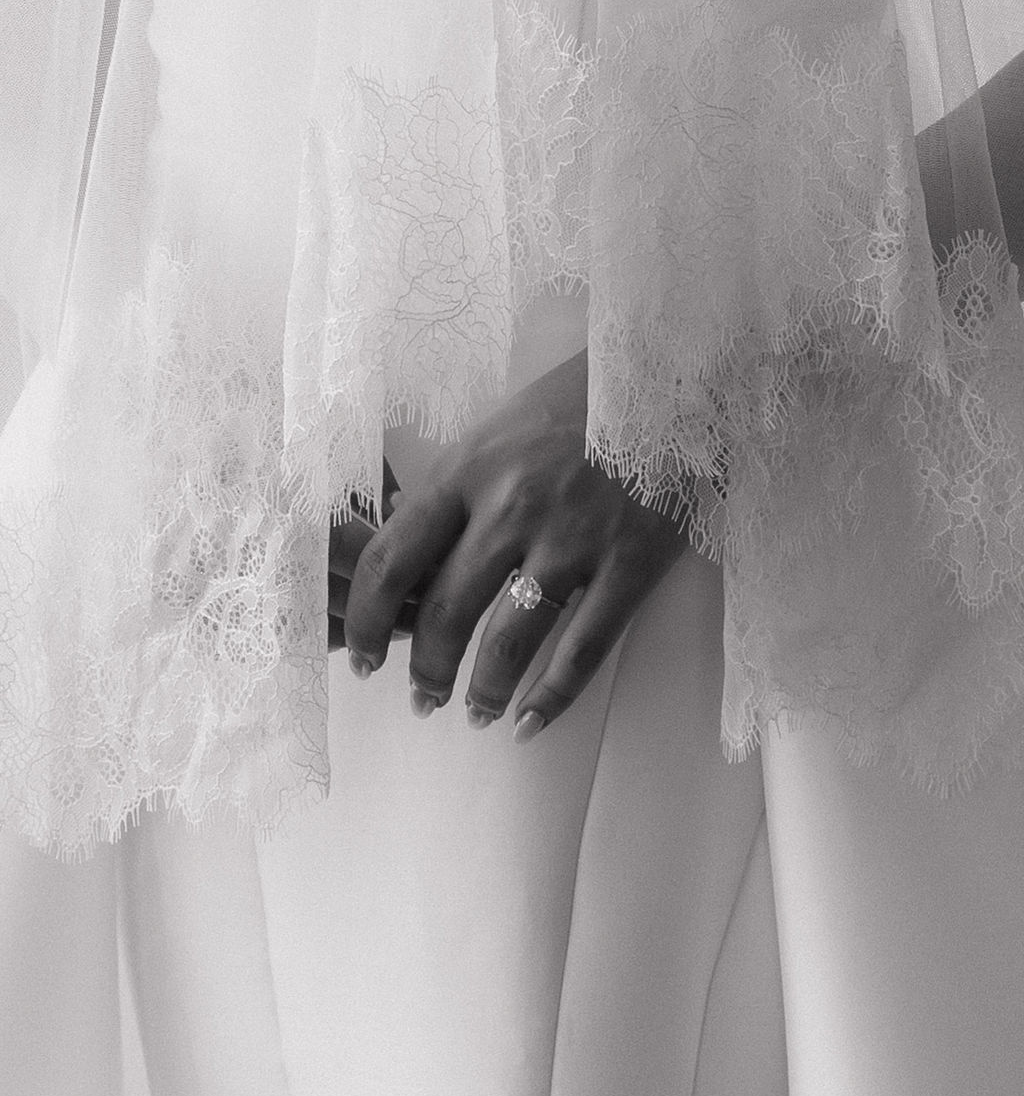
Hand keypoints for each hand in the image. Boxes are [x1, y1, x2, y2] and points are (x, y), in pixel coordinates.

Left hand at [342, 350, 689, 740]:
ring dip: (480, 692)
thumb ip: (452, 485)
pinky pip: (584, 649)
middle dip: (421, 670)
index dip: (363, 620)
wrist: (677, 371)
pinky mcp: (631, 563)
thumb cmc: (580, 397)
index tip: (360, 656)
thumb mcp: (498, 426)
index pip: (389, 559)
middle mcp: (510, 510)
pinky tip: (529, 724)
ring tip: (473, 715)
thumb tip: (405, 540)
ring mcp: (573, 540)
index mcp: (468, 470)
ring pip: (507, 642)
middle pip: (442, 613)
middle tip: (418, 698)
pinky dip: (552, 698)